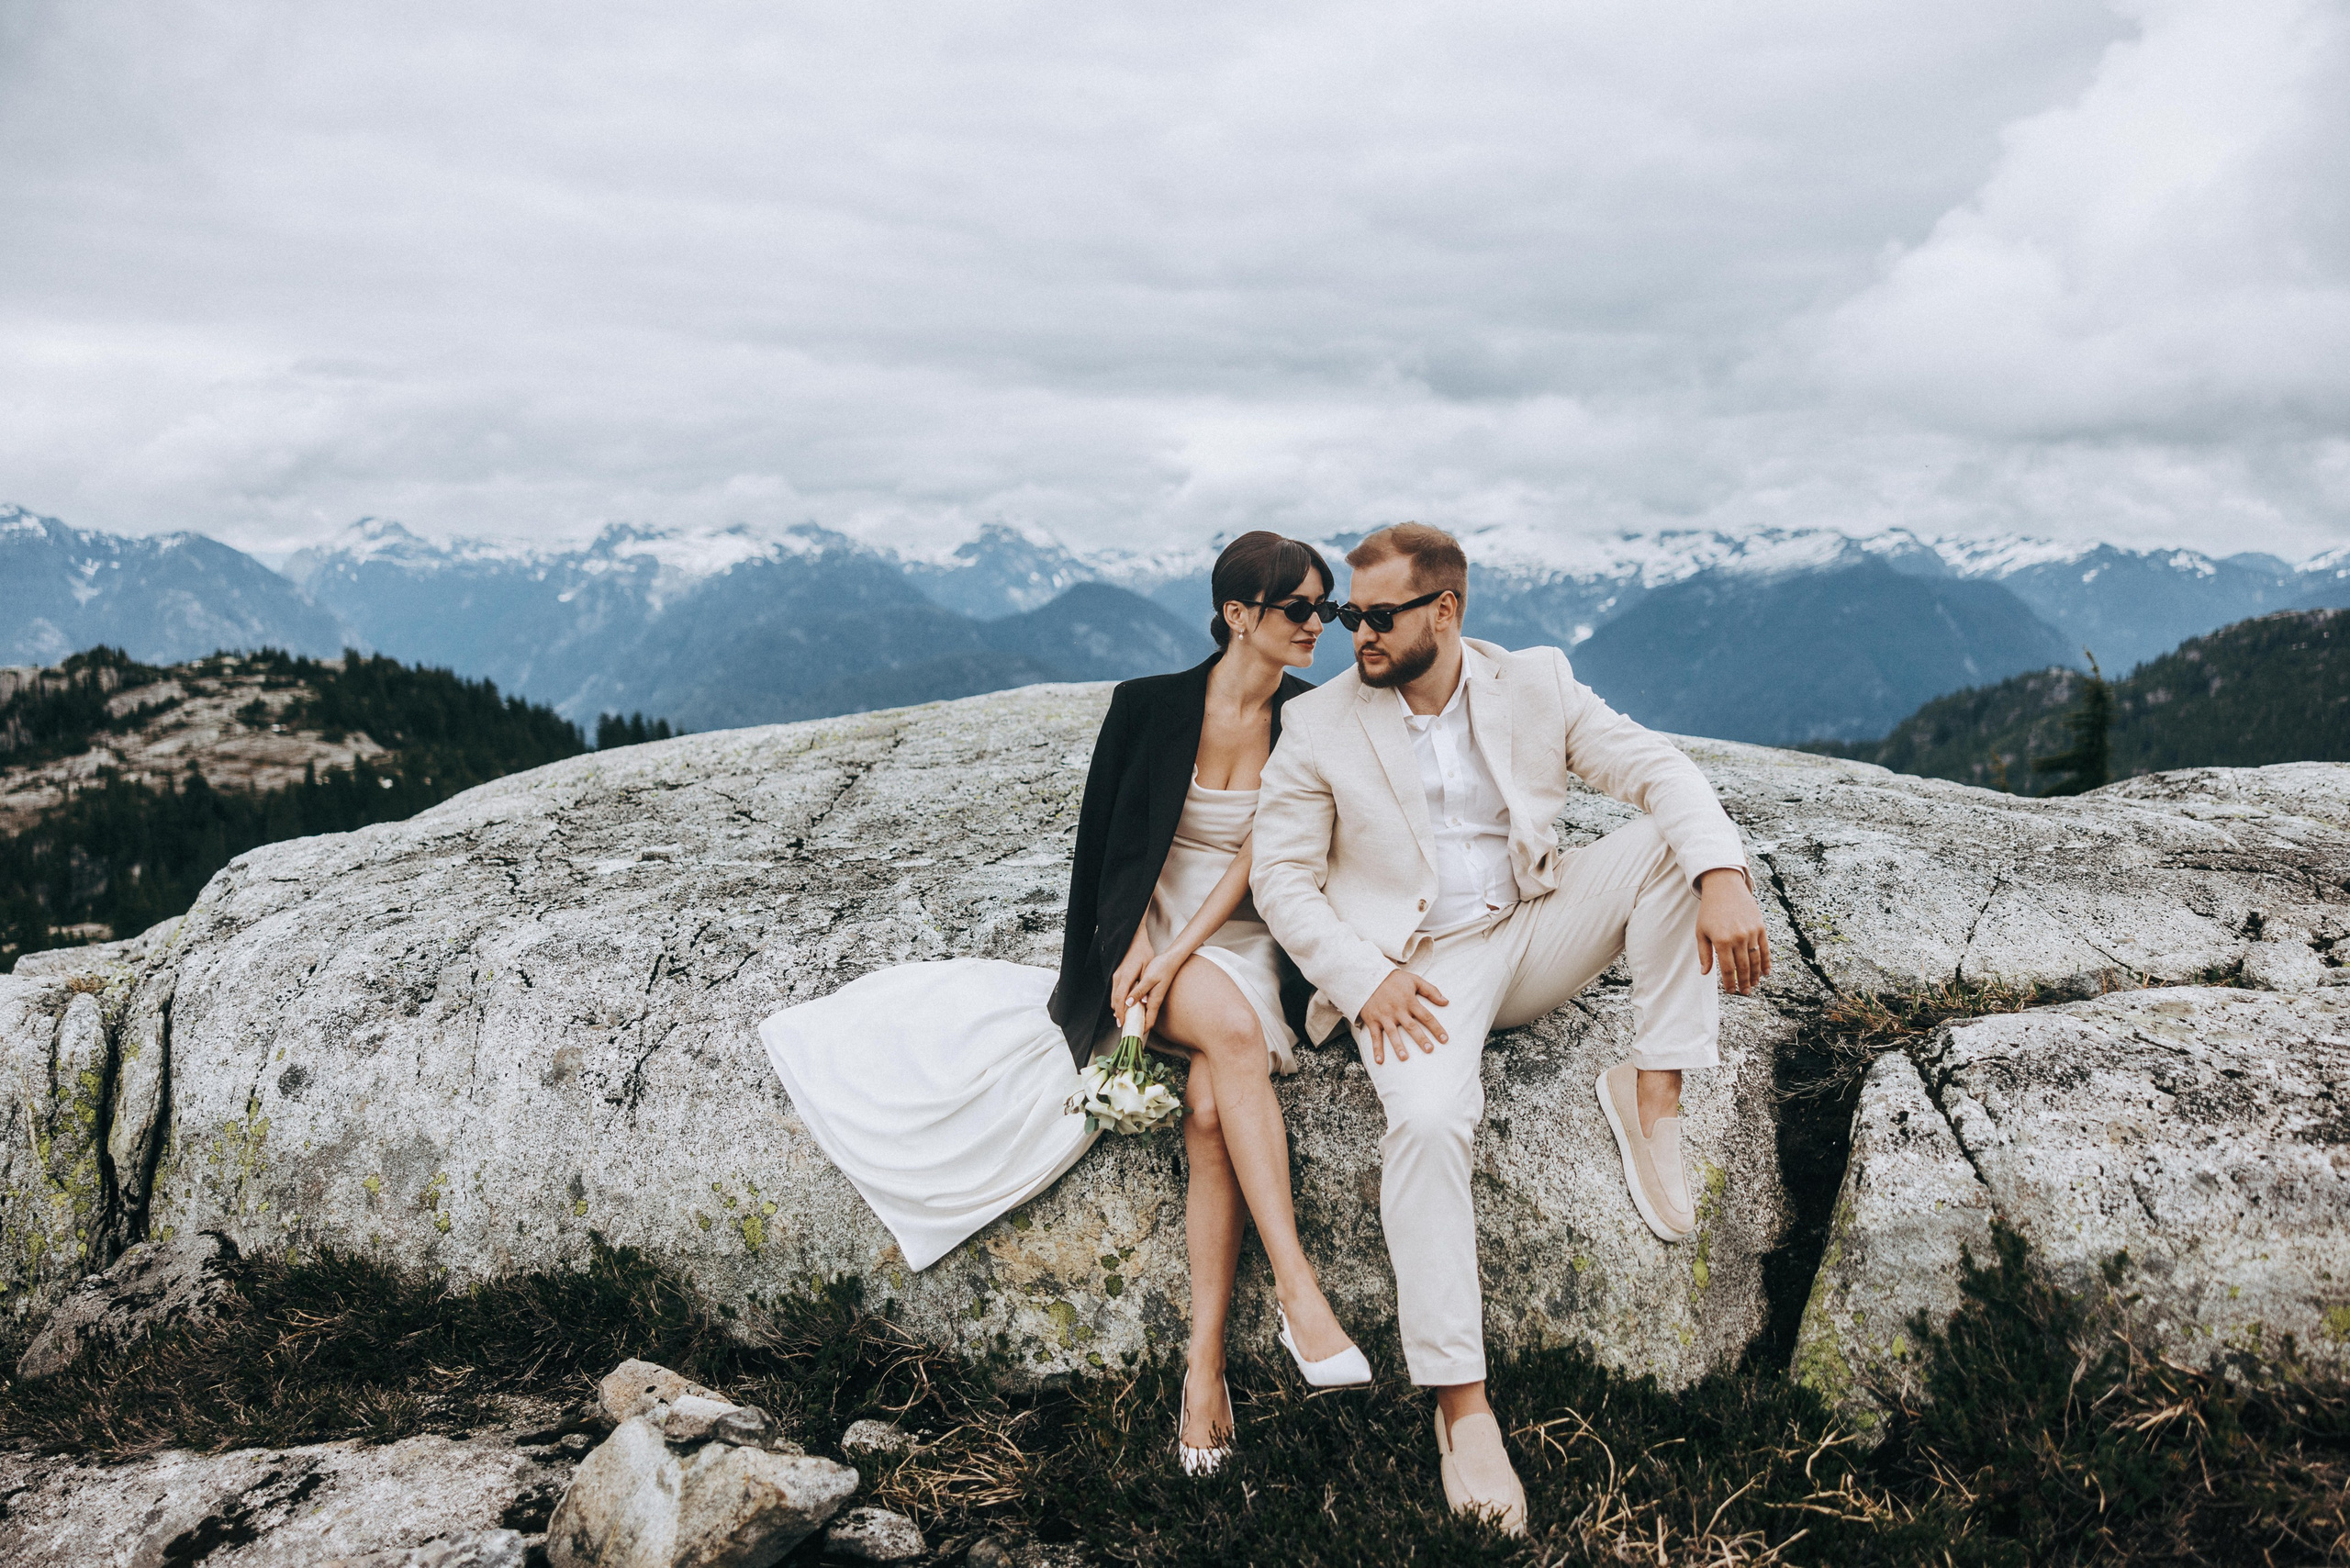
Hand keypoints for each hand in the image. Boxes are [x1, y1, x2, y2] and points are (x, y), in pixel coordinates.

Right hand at [1109, 927, 1153, 1027]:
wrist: (1135, 939)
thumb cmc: (1143, 952)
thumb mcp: (1147, 968)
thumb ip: (1143, 986)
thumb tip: (1142, 1002)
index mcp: (1125, 977)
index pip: (1120, 999)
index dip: (1120, 1012)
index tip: (1123, 1022)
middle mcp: (1117, 977)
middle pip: (1114, 1000)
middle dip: (1118, 1013)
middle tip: (1124, 1024)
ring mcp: (1115, 976)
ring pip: (1113, 996)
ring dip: (1118, 1007)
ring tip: (1125, 1018)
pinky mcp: (1116, 975)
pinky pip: (1115, 991)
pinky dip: (1118, 1000)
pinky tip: (1125, 1005)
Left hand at [1131, 947, 1188, 1036]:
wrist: (1171, 959)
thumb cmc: (1161, 968)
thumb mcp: (1148, 979)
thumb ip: (1138, 992)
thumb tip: (1128, 1004)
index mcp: (1154, 1001)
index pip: (1149, 1022)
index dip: (1141, 1030)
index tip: (1131, 1035)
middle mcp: (1155, 1001)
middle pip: (1146, 1019)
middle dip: (1136, 1024)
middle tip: (1124, 1027)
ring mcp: (1154, 997)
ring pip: (1144, 1011)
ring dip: (1135, 1015)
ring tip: (1123, 1017)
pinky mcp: (1153, 991)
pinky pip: (1143, 1003)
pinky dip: (1136, 1005)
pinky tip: (1129, 1002)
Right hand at [1356, 969, 1448, 1063]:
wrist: (1368, 976)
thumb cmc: (1394, 980)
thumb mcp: (1414, 980)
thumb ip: (1431, 990)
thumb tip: (1446, 1002)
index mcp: (1409, 1001)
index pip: (1426, 1016)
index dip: (1436, 1028)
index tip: (1445, 1039)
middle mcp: (1397, 1010)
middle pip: (1411, 1027)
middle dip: (1420, 1039)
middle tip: (1429, 1050)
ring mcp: (1384, 1016)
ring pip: (1392, 1033)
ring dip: (1398, 1046)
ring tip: (1404, 1058)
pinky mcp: (1372, 1020)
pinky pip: (1375, 1036)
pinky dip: (1376, 1049)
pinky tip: (1380, 1060)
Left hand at [1697, 868, 1770, 994]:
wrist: (1724, 887)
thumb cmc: (1709, 910)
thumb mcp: (1701, 931)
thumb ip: (1704, 953)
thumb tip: (1705, 973)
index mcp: (1721, 941)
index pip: (1727, 969)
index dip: (1730, 983)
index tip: (1731, 991)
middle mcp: (1738, 938)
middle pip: (1743, 967)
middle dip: (1744, 982)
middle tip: (1745, 992)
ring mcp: (1751, 932)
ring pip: (1755, 960)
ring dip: (1755, 975)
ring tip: (1754, 985)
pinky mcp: (1760, 927)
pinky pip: (1765, 948)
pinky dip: (1766, 962)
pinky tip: (1765, 972)